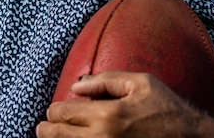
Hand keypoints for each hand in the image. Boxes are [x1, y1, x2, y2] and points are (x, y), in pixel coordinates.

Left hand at [36, 70, 213, 136]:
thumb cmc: (169, 111)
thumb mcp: (141, 83)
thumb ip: (105, 80)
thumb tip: (77, 86)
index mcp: (107, 115)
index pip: (61, 113)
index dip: (54, 111)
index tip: (54, 111)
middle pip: (57, 135)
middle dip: (48, 129)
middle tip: (44, 127)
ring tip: (58, 137)